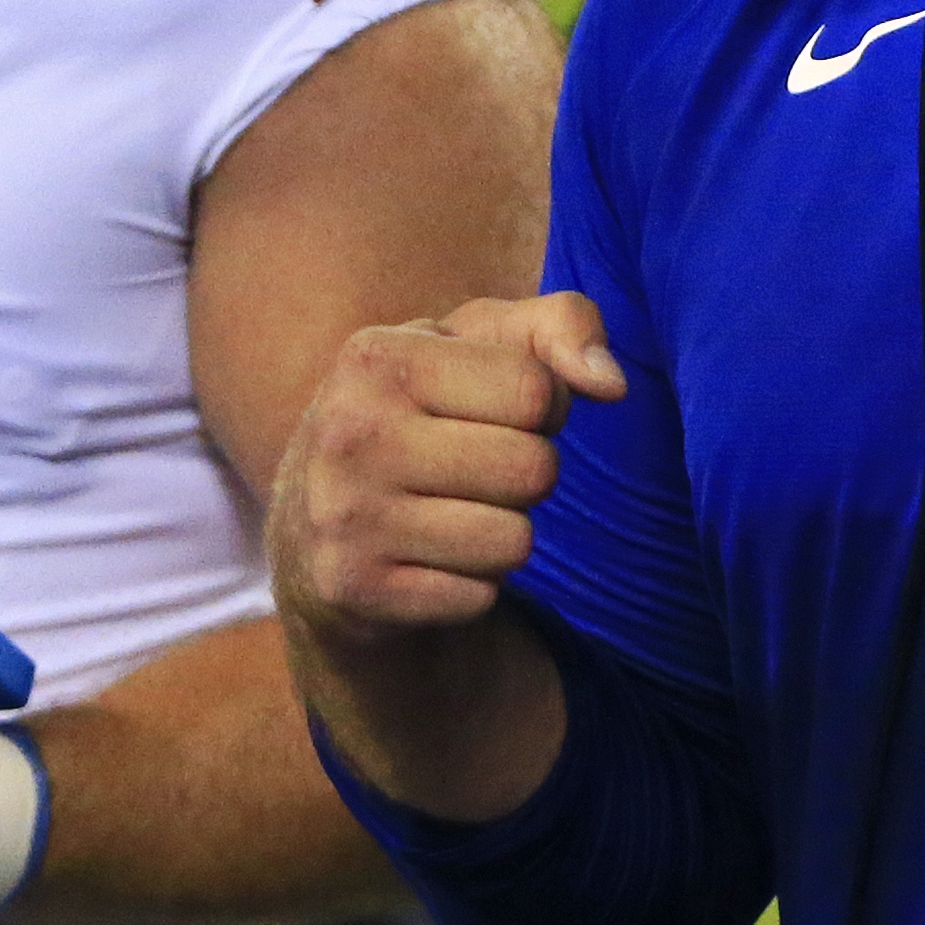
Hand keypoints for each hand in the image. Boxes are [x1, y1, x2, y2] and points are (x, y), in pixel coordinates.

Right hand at [268, 291, 626, 643]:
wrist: (311, 525)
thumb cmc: (419, 414)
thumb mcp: (475, 344)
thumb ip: (559, 327)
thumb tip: (613, 385)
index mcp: (377, 356)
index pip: (534, 391)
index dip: (542, 407)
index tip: (497, 414)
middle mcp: (350, 433)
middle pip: (533, 470)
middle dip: (527, 474)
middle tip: (476, 470)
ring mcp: (343, 516)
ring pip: (512, 542)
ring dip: (503, 534)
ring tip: (452, 513)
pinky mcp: (351, 589)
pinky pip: (478, 597)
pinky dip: (471, 585)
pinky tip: (426, 559)